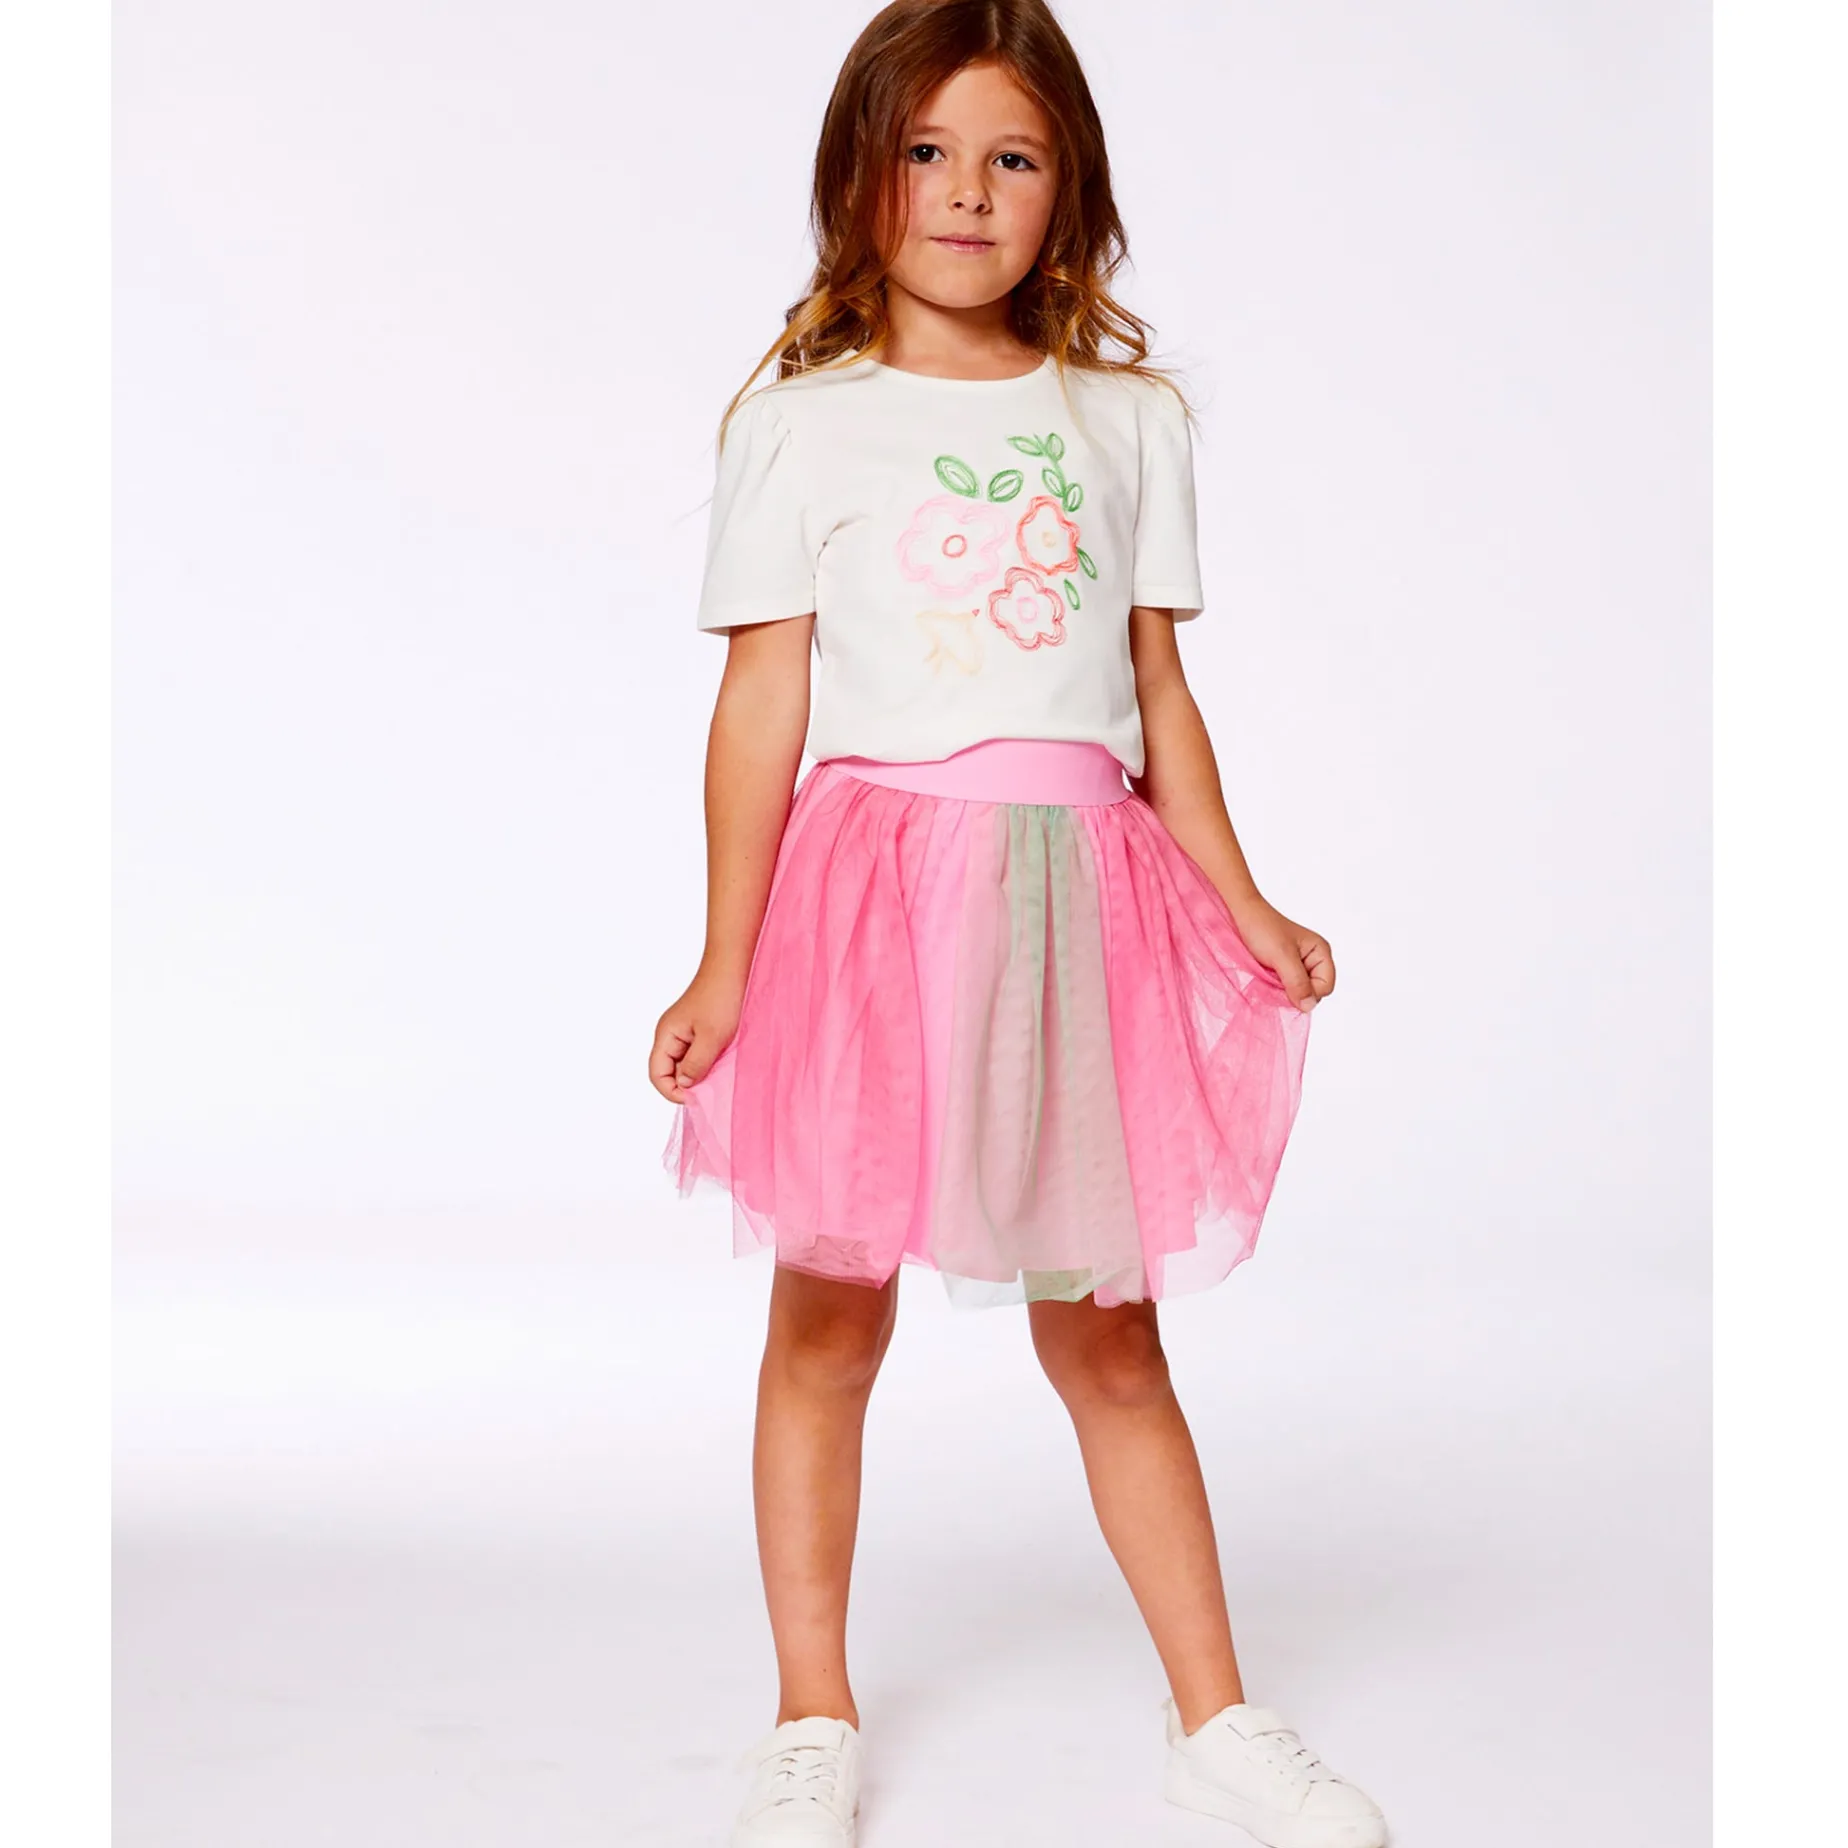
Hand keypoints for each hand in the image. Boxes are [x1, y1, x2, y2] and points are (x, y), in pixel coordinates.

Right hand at [649, 970, 746, 1102]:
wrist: (732, 968)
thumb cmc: (721, 998)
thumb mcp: (711, 1037)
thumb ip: (696, 1064)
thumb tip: (684, 1086)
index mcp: (666, 1036)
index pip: (657, 1075)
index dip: (673, 1092)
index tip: (696, 1099)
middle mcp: (670, 1035)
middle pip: (669, 1071)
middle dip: (687, 1084)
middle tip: (711, 1089)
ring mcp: (683, 1032)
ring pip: (684, 1063)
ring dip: (699, 1073)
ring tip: (718, 1074)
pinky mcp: (697, 1029)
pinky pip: (696, 1053)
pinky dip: (706, 1061)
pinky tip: (722, 1061)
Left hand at [1229, 899, 1335, 1012]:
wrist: (1242, 915)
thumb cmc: (1262, 929)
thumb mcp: (1282, 956)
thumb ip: (1297, 982)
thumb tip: (1308, 1006)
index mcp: (1321, 952)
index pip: (1326, 987)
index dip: (1308, 992)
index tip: (1286, 984)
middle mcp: (1313, 960)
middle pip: (1313, 991)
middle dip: (1295, 992)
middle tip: (1275, 979)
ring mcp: (1298, 965)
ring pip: (1298, 992)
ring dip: (1283, 990)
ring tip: (1269, 976)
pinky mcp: (1284, 969)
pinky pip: (1286, 987)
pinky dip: (1276, 987)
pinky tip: (1266, 977)